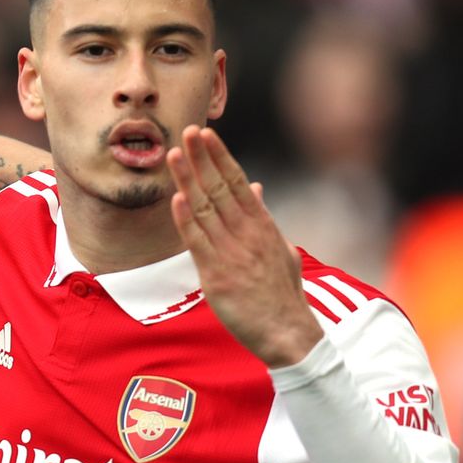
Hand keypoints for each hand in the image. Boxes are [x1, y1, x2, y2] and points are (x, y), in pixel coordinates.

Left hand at [166, 126, 322, 367]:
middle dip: (202, 158)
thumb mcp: (281, 248)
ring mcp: (231, 253)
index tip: (207, 134)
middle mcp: (247, 234)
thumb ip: (265, 217)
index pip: (239, 182)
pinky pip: (198, 242)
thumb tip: (257, 187)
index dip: (221, 157)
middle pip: (220, 188)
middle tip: (187, 130)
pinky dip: (186, 219)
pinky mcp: (216, 275)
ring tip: (174, 154)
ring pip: (205, 208)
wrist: (287, 332)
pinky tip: (176, 198)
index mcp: (263, 226)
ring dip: (188, 180)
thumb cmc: (282, 293)